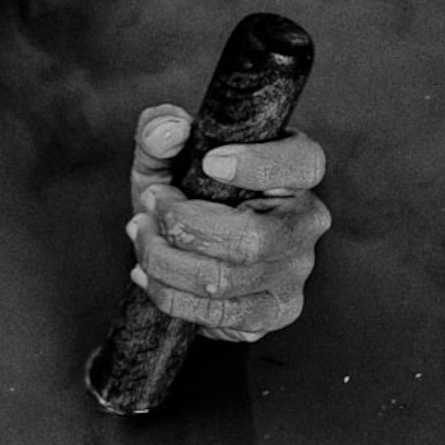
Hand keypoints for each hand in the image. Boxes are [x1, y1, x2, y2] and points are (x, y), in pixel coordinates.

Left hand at [124, 105, 330, 341]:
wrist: (179, 248)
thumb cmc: (182, 192)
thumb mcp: (164, 156)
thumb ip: (158, 131)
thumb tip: (171, 130)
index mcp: (295, 173)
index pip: (304, 165)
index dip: (259, 166)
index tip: (210, 163)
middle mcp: (305, 224)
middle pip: (249, 238)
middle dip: (181, 223)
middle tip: (148, 203)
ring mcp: (294, 273)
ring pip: (224, 281)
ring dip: (164, 260)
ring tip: (139, 234)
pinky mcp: (271, 312)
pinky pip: (216, 315)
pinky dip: (169, 294)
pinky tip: (148, 274)